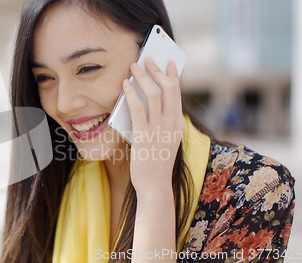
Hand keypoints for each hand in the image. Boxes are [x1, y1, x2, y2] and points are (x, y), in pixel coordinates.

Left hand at [122, 58, 184, 195]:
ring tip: (134, 66)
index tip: (170, 63)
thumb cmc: (155, 164)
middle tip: (148, 59)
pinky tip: (125, 85)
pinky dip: (131, 93)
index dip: (173, 76)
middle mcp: (171, 125)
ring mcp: (159, 130)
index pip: (177, 95)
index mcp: (177, 126)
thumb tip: (144, 103)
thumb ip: (158, 124)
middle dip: (157, 71)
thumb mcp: (162, 141)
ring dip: (143, 77)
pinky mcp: (144, 135)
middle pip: (168, 89)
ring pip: (154, 95)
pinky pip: (138, 108)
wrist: (155, 186)